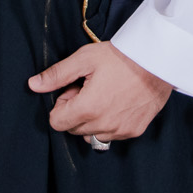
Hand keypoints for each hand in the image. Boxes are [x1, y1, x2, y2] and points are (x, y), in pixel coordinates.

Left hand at [28, 42, 172, 142]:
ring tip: (105, 95)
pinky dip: (109, 123)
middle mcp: (103, 125)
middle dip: (76, 111)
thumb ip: (57, 75)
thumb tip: (33, 85)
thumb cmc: (122, 57)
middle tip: (90, 89)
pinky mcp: (134, 130)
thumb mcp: (85, 59)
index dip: (61, 105)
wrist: (159, 60)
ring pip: (92, 134)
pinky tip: (118, 102)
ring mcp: (120, 130)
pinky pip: (112, 135)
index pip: (57, 122)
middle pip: (73, 129)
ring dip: (92, 120)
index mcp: (88, 108)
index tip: (74, 89)